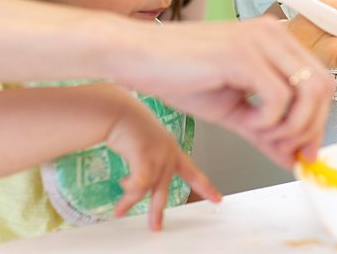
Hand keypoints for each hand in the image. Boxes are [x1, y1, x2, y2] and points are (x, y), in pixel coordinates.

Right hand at [104, 90, 220, 230]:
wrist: (119, 109)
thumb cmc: (130, 123)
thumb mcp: (147, 141)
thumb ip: (148, 159)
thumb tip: (139, 178)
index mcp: (173, 150)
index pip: (193, 173)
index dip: (206, 187)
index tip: (217, 199)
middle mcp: (168, 154)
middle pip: (164, 189)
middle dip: (157, 211)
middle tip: (155, 227)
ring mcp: (158, 156)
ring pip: (147, 189)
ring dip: (129, 201)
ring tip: (119, 211)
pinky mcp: (145, 157)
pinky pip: (138, 185)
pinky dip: (129, 189)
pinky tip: (123, 185)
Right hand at [111, 17, 334, 167]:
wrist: (134, 57)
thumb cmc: (178, 75)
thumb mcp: (232, 110)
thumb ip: (266, 131)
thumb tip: (293, 158)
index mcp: (276, 39)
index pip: (321, 80)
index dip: (318, 120)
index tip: (303, 151)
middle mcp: (274, 33)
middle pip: (323, 86)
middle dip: (310, 127)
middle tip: (286, 151)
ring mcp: (260, 40)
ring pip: (308, 91)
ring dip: (291, 126)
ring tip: (261, 135)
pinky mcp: (242, 54)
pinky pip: (278, 97)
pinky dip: (267, 121)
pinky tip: (244, 122)